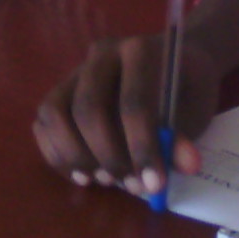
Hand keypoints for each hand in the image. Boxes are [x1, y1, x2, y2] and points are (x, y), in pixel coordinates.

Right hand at [33, 30, 225, 197]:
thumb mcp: (195, 110)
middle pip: (87, 108)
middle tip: (131, 186)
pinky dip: (57, 155)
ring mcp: (75, 71)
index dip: (142, 146)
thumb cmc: (185, 88)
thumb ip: (183, 136)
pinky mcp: (61, 91)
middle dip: (108, 156)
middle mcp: (101, 55)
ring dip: (76, 156)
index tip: (154, 184)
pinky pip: (43, 123)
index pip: (132, 101)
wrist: (174, 63)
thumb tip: (184, 165)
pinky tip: (84, 175)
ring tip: (105, 181)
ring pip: (54, 112)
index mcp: (138, 51)